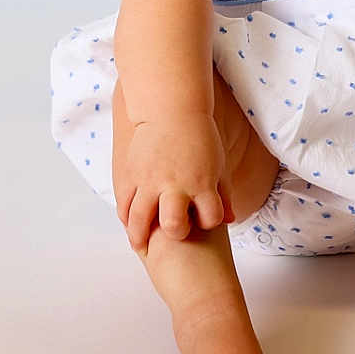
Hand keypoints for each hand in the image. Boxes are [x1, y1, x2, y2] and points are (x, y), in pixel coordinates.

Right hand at [112, 91, 234, 254]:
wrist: (172, 108)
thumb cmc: (200, 137)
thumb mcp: (218, 163)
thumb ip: (224, 194)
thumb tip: (230, 221)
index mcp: (201, 181)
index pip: (210, 218)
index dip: (209, 222)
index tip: (204, 218)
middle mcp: (175, 183)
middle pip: (174, 225)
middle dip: (175, 232)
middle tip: (173, 230)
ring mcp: (150, 179)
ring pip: (140, 220)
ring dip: (140, 236)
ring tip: (142, 244)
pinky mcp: (132, 173)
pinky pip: (124, 204)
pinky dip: (126, 218)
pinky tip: (131, 225)